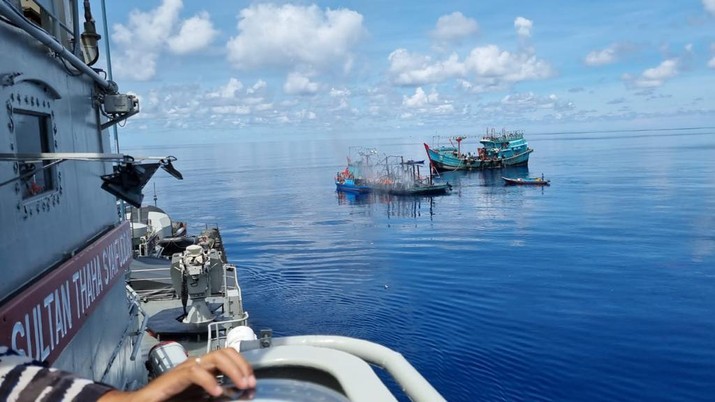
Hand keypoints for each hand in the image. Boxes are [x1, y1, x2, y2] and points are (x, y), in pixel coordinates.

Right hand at [100, 348, 255, 401]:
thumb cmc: (169, 399)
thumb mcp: (200, 397)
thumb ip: (217, 393)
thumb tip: (236, 393)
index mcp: (204, 367)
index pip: (229, 355)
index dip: (244, 365)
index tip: (252, 381)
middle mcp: (197, 363)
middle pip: (226, 352)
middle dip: (242, 366)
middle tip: (249, 383)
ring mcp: (187, 367)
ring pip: (215, 357)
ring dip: (232, 371)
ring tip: (240, 385)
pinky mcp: (176, 376)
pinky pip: (197, 372)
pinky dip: (210, 382)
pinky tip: (217, 393)